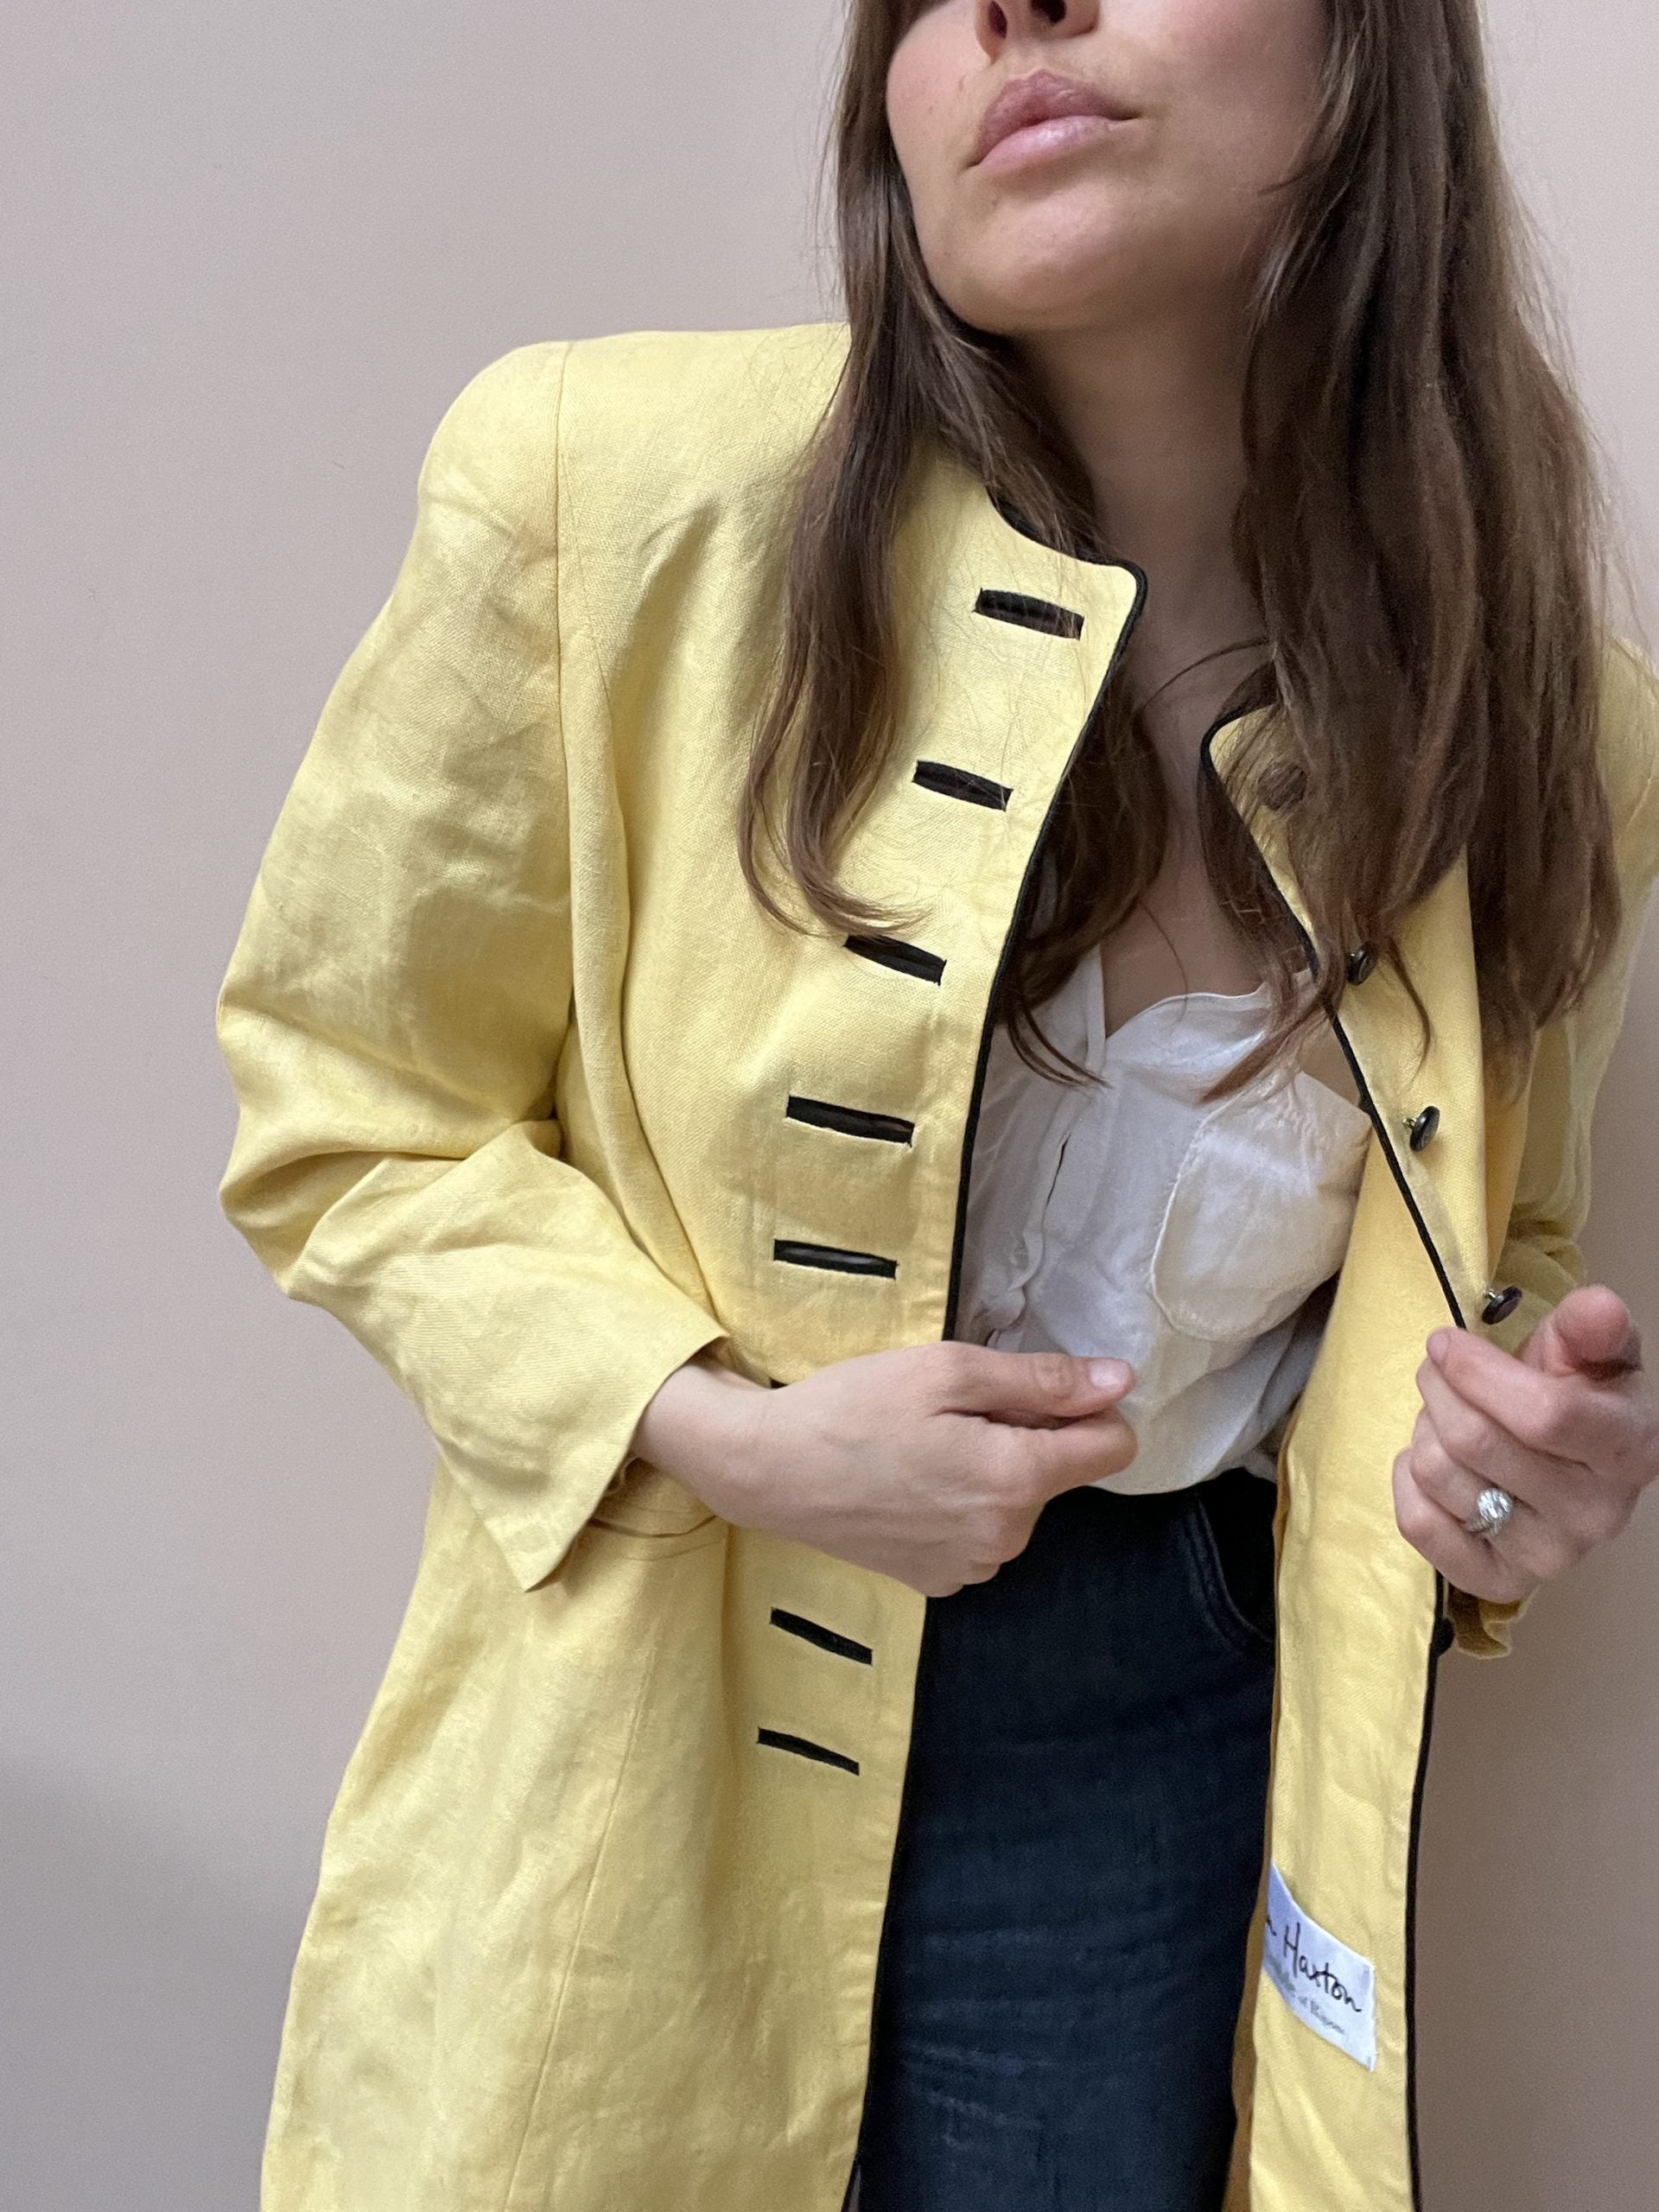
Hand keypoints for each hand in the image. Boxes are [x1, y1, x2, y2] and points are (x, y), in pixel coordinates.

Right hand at [630, 1343, 1137, 1596]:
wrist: (768, 1470)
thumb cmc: (855, 1406)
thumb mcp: (948, 1371)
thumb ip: (1042, 1380)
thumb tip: (1121, 1382)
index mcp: (1016, 1480)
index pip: (1113, 1447)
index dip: (1088, 1407)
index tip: (1036, 1388)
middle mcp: (1007, 1537)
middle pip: (1058, 1473)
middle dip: (1026, 1436)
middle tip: (951, 1411)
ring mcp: (973, 1567)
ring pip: (1019, 1503)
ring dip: (992, 1471)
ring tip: (924, 1446)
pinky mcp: (939, 1582)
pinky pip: (981, 1533)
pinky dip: (961, 1505)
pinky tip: (910, 1484)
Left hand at [1393, 1285, 1655, 1604]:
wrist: (1570, 1461)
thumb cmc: (1579, 1395)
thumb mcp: (1595, 1351)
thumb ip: (1592, 1326)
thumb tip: (1596, 1307)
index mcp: (1627, 1451)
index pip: (1543, 1414)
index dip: (1477, 1371)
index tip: (1444, 1342)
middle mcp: (1594, 1514)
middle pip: (1476, 1440)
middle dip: (1439, 1388)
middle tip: (1436, 1370)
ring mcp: (1548, 1555)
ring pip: (1439, 1474)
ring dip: (1424, 1429)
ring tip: (1443, 1417)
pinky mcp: (1499, 1580)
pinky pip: (1419, 1525)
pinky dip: (1406, 1481)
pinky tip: (1428, 1461)